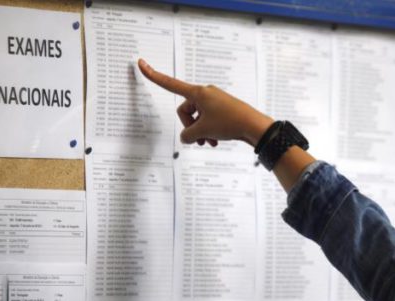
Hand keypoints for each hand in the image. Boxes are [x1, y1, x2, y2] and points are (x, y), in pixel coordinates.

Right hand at [137, 58, 273, 146]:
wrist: (254, 126)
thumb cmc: (230, 123)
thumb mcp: (203, 131)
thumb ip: (188, 135)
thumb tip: (187, 137)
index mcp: (197, 93)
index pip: (170, 84)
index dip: (154, 76)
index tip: (141, 63)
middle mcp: (205, 93)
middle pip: (186, 111)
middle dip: (190, 127)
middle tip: (199, 140)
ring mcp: (215, 101)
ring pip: (198, 118)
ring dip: (201, 132)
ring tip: (210, 143)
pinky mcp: (223, 109)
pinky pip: (209, 120)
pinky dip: (209, 132)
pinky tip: (216, 142)